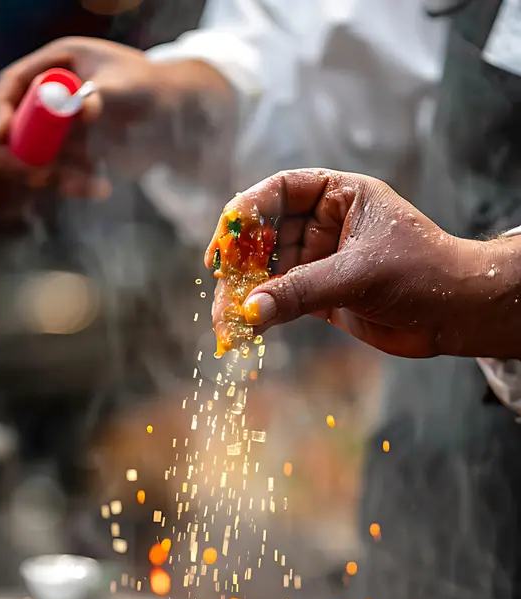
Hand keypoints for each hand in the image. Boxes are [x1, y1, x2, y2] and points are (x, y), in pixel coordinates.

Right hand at [0, 37, 231, 197]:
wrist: (175, 118)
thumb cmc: (151, 89)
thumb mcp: (127, 87)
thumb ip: (101, 94)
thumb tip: (81, 107)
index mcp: (55, 65)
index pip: (11, 86)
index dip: (1, 110)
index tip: (1, 135)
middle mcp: (47, 96)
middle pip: (9, 127)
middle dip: (17, 155)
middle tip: (38, 176)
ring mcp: (55, 128)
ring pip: (31, 159)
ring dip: (52, 177)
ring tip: (89, 182)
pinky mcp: (69, 155)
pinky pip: (56, 176)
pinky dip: (73, 186)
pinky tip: (102, 187)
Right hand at [206, 169, 520, 358]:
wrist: (455, 314)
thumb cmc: (422, 273)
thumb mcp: (358, 275)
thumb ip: (302, 291)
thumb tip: (250, 311)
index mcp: (339, 195)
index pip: (280, 191)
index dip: (247, 212)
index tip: (225, 241)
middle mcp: (326, 224)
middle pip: (266, 236)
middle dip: (241, 263)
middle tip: (220, 289)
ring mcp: (322, 261)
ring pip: (270, 273)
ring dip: (246, 295)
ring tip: (227, 323)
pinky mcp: (322, 297)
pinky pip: (282, 301)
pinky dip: (263, 315)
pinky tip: (245, 330)